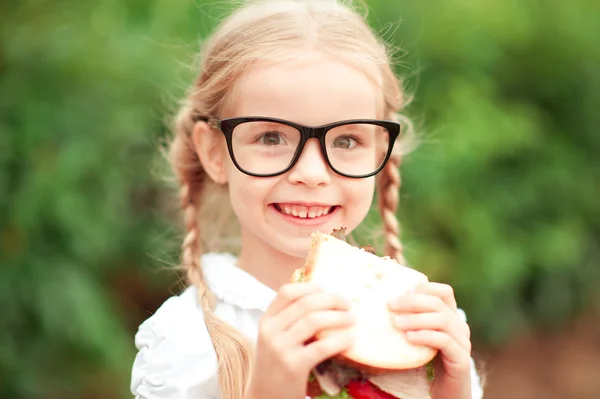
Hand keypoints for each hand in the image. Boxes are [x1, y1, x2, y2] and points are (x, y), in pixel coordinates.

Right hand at [245, 283, 355, 398]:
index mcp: (266, 320)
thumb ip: (290, 319)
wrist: (265, 397)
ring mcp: (280, 348)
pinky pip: (322, 346)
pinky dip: (340, 340)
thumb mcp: (275, 338)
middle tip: (348, 305)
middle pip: (306, 303)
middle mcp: (270, 331)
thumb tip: (323, 298)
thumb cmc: (276, 366)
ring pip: (315, 321)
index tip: (328, 290)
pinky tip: (351, 339)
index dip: (310, 287)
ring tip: (352, 319)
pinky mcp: (293, 366)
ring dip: (339, 317)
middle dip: (332, 300)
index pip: (287, 292)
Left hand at [388, 283, 471, 398]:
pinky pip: (444, 341)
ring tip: (396, 323)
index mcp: (451, 317)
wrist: (446, 394)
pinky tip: (409, 338)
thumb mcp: (418, 338)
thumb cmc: (427, 364)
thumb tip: (384, 305)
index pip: (444, 292)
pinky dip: (425, 336)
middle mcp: (460, 326)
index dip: (423, 288)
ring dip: (416, 319)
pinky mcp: (461, 360)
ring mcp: (463, 342)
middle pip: (438, 303)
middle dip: (412, 301)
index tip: (400, 292)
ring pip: (442, 320)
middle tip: (391, 305)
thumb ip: (410, 322)